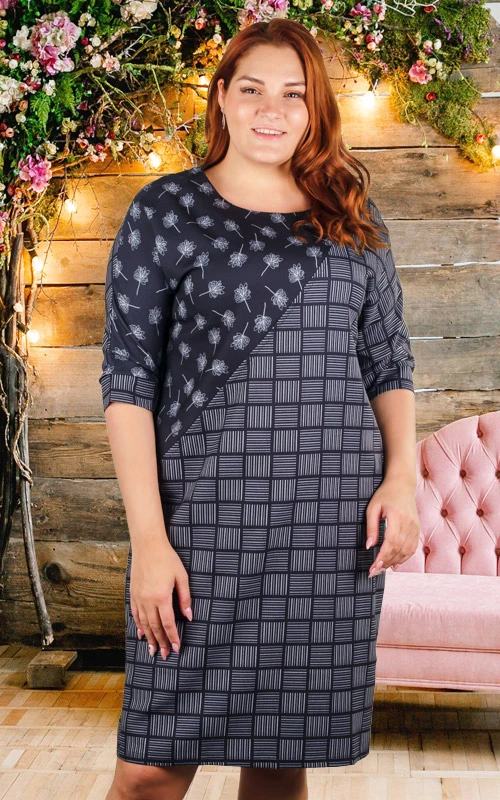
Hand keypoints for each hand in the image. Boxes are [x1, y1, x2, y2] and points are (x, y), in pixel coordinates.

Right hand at [129, 537, 192, 659]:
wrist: (147, 545)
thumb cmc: (167, 558)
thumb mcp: (181, 576)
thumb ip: (185, 598)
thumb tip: (189, 617)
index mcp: (162, 597)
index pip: (168, 623)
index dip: (173, 637)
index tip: (177, 648)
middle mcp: (148, 600)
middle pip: (155, 627)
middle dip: (161, 642)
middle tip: (165, 655)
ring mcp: (138, 597)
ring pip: (144, 623)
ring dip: (149, 638)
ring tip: (153, 650)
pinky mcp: (133, 593)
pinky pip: (135, 614)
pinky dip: (138, 625)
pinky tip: (141, 634)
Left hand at [365, 476, 419, 577]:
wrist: (402, 485)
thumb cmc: (385, 495)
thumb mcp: (373, 508)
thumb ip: (371, 527)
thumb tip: (369, 546)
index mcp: (397, 516)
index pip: (391, 542)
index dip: (382, 557)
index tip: (373, 567)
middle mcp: (409, 523)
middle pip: (399, 549)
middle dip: (385, 563)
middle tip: (373, 572)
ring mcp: (415, 527)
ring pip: (406, 551)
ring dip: (394, 562)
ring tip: (381, 569)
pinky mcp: (417, 529)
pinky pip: (412, 548)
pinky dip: (403, 558)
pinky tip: (394, 565)